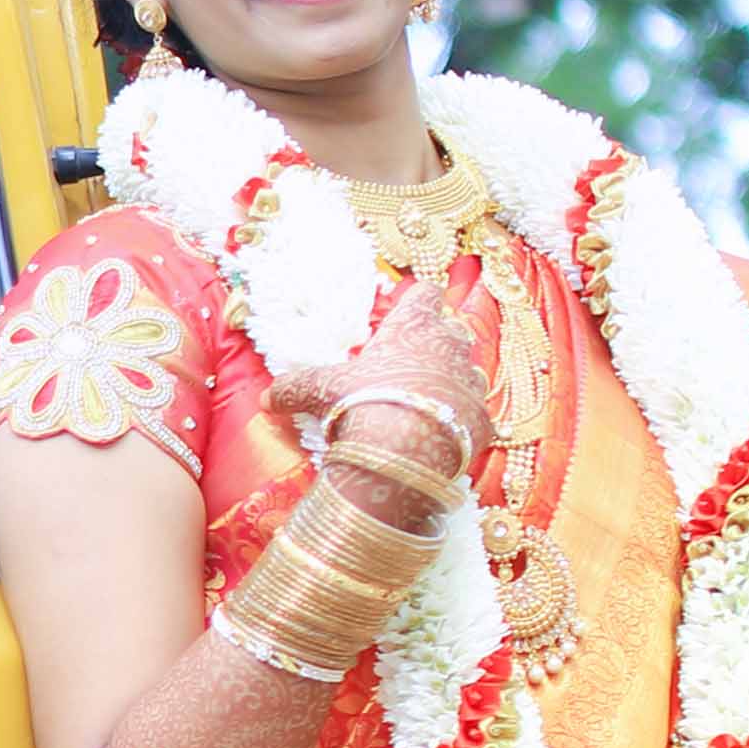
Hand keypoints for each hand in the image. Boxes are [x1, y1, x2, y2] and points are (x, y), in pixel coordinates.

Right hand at [276, 271, 485, 502]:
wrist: (403, 455)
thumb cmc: (362, 405)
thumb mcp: (319, 391)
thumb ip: (294, 388)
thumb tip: (266, 399)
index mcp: (413, 326)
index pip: (425, 292)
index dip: (416, 300)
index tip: (407, 308)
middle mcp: (450, 346)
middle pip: (452, 328)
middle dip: (437, 341)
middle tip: (410, 361)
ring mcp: (471, 382)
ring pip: (469, 370)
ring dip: (452, 380)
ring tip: (426, 401)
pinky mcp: (482, 419)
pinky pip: (475, 414)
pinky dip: (461, 422)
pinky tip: (441, 435)